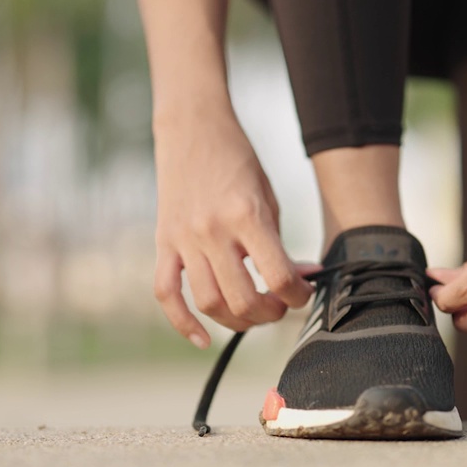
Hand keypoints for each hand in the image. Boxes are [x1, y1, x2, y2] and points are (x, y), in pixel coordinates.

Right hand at [153, 105, 313, 348]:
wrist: (193, 129)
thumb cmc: (237, 161)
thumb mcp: (268, 198)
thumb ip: (279, 243)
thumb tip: (299, 279)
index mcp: (246, 215)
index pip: (278, 276)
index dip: (298, 296)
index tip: (303, 294)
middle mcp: (213, 231)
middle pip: (242, 300)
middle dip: (269, 314)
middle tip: (279, 306)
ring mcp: (184, 239)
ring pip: (208, 303)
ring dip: (236, 321)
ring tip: (253, 313)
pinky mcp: (164, 242)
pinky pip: (166, 294)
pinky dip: (183, 323)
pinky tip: (203, 338)